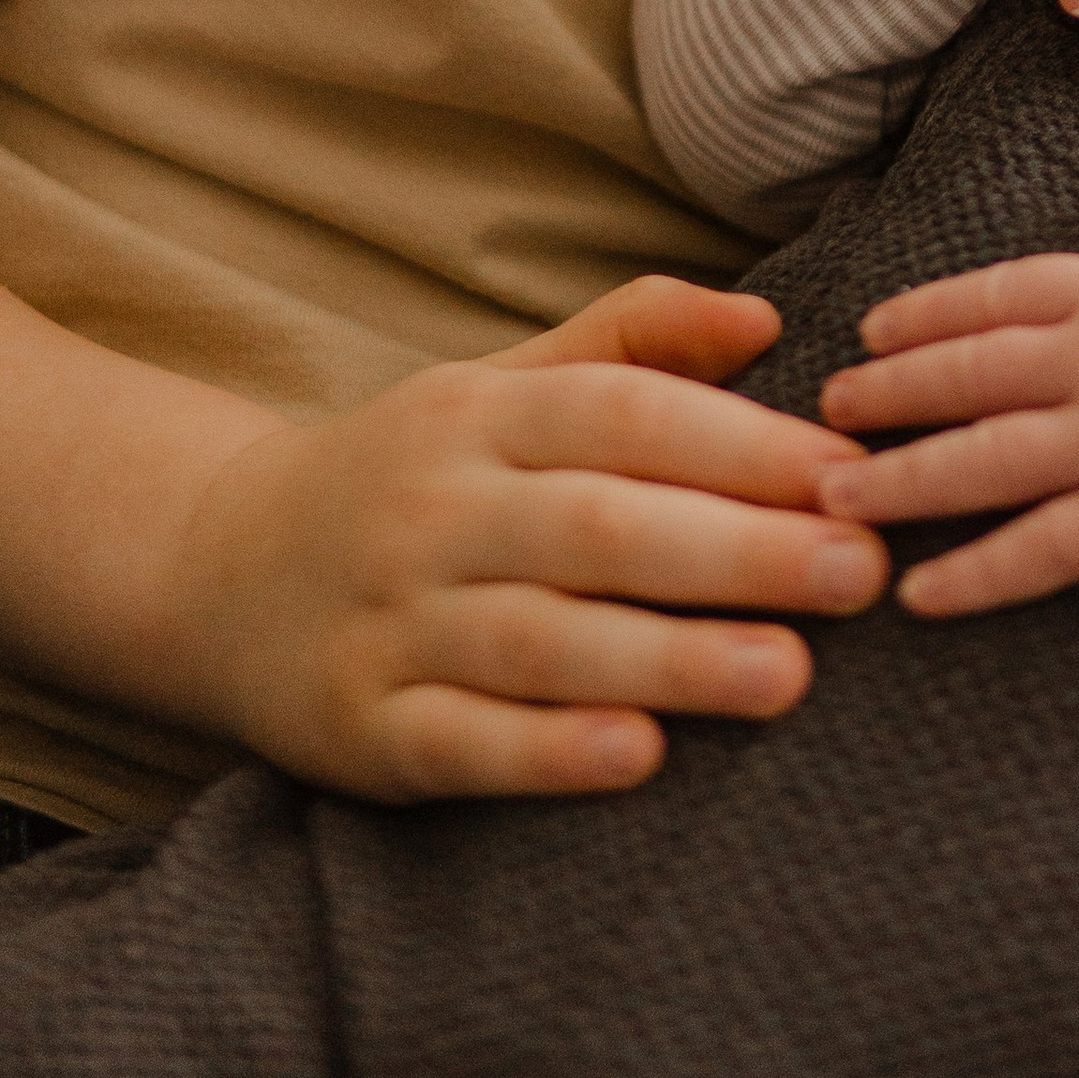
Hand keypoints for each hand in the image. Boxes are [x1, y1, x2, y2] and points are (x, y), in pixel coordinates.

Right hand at [159, 275, 888, 801]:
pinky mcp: (361, 727)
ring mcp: (392, 618)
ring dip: (673, 658)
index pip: (627, 416)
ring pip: (545, 638)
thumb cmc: (417, 473)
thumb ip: (633, 340)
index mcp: (482, 413)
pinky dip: (550, 751)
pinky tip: (638, 757)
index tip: (854, 477)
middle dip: (741, 548)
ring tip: (791, 673)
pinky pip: (463, 740)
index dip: (745, 443)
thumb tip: (766, 320)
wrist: (216, 568)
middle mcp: (435, 507)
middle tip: (861, 573)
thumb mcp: (505, 382)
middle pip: (602, 524)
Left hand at [814, 163, 1078, 610]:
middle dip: (889, 395)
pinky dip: (972, 577)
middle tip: (826, 415)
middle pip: (966, 375)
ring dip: (901, 481)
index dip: (926, 314)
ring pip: (979, 461)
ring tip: (836, 500)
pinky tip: (918, 595)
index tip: (873, 330)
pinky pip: (1036, 550)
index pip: (994, 295)